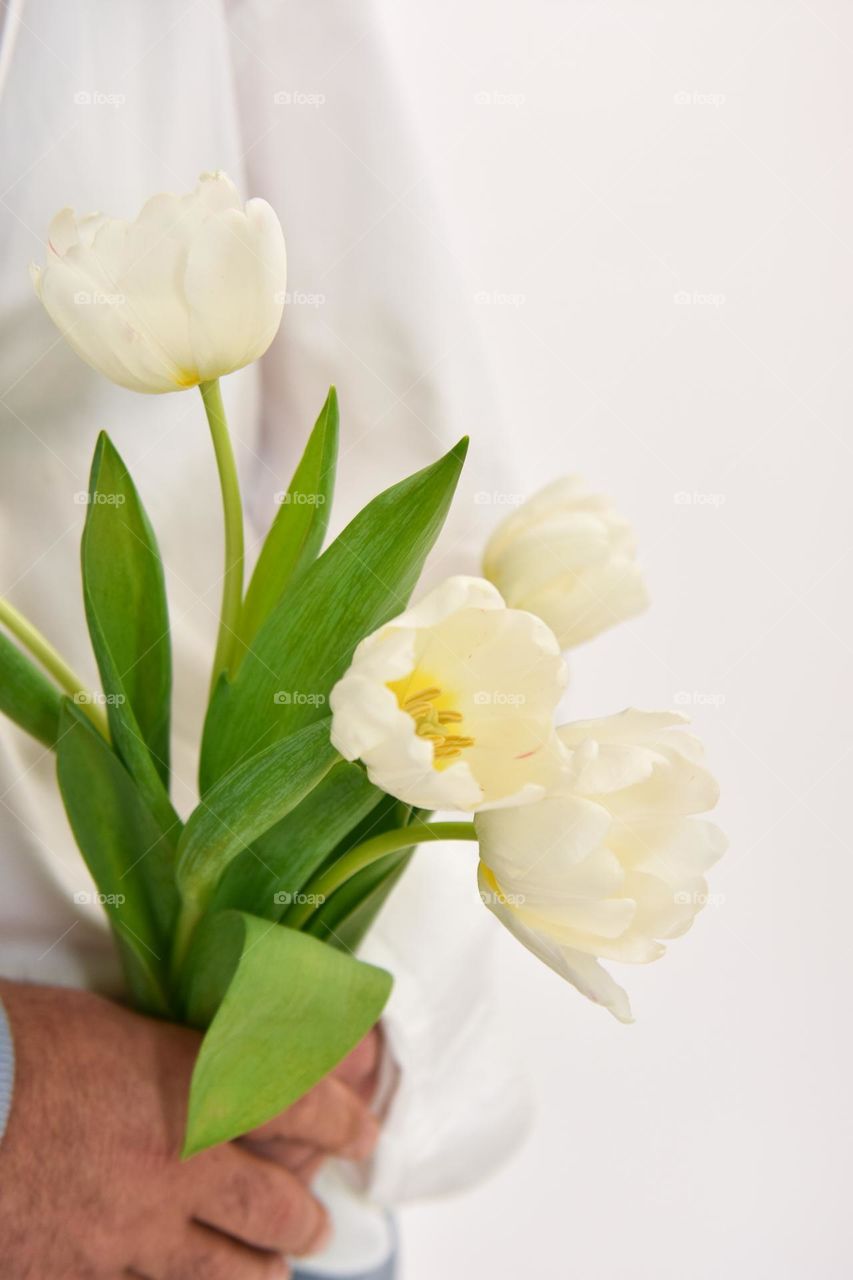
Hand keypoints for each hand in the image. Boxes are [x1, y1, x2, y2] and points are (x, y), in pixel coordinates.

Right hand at [0, 980, 380, 1277]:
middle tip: (317, 1223)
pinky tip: (177, 1279)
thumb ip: (175, 1055)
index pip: (303, 1105)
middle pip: (277, 1209)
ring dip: (260, 1270)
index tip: (365, 1133)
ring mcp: (132, 1231)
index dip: (346, 1120)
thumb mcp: (114, 1028)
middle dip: (307, 1220)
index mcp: (193, 1087)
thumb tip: (213, 1057)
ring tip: (272, 1270)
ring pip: (227, 1272)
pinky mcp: (83, 1275)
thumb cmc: (22, 1045)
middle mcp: (179, 1164)